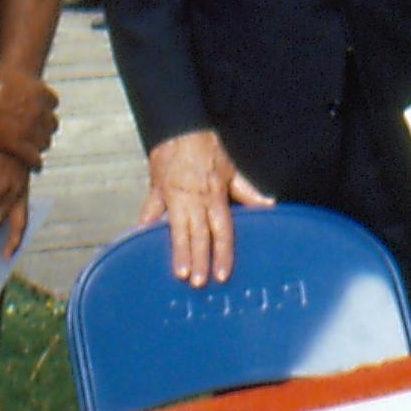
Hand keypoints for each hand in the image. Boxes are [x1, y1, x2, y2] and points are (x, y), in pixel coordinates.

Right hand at [0, 58, 61, 165]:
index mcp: (37, 91)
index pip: (52, 102)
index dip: (44, 107)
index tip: (37, 110)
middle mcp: (39, 109)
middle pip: (52, 123)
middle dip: (43, 127)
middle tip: (33, 131)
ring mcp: (31, 128)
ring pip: (46, 140)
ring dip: (39, 142)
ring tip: (30, 146)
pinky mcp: (20, 146)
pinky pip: (35, 158)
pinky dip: (35, 161)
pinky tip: (33, 164)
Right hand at [135, 129, 275, 285]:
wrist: (181, 128)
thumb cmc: (207, 149)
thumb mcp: (232, 170)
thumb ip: (248, 192)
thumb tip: (269, 205)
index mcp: (215, 197)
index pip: (222, 231)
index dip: (223, 253)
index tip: (222, 274)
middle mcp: (195, 201)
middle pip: (199, 235)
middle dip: (199, 260)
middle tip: (198, 282)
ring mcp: (174, 197)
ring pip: (177, 229)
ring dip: (178, 251)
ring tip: (178, 272)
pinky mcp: (157, 191)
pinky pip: (150, 211)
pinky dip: (145, 225)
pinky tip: (141, 240)